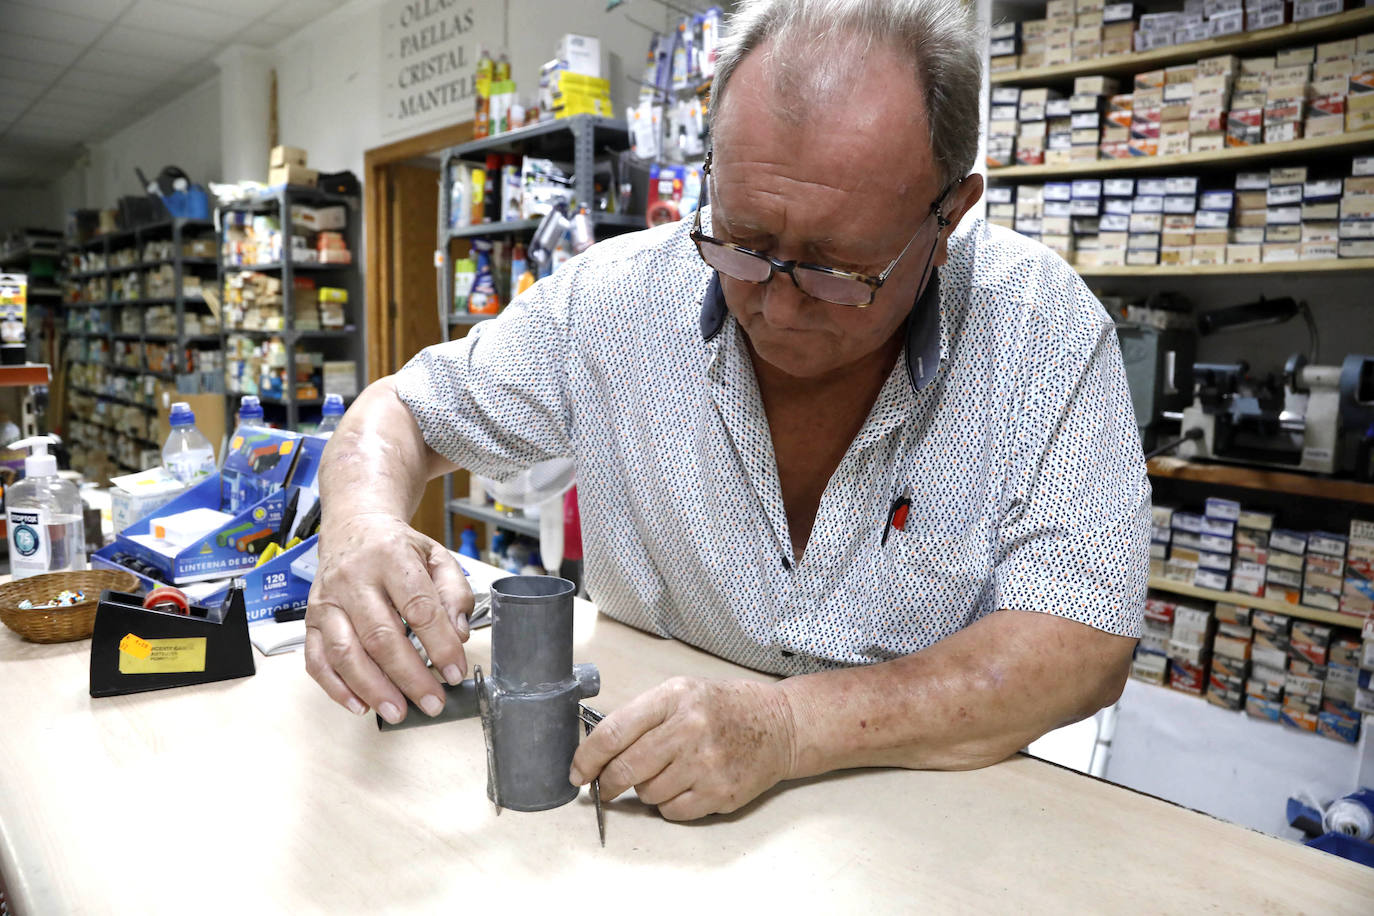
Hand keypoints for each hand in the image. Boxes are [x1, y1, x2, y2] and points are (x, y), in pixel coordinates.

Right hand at [305, 511, 472, 723]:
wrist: (353, 529)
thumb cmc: (397, 548)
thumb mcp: (437, 556)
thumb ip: (454, 593)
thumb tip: (458, 634)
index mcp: (391, 557)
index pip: (419, 607)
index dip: (440, 645)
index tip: (455, 672)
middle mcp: (353, 579)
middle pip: (381, 636)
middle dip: (410, 677)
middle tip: (433, 702)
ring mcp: (327, 601)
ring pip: (346, 653)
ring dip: (374, 689)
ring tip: (398, 712)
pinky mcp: (310, 620)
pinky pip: (317, 661)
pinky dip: (337, 688)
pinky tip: (361, 705)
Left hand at [569, 677, 797, 820]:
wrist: (780, 725)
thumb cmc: (725, 707)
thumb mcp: (682, 692)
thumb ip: (643, 716)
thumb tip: (598, 751)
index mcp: (674, 697)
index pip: (615, 732)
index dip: (587, 757)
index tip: (576, 772)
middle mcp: (690, 729)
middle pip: (626, 768)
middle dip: (607, 783)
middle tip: (604, 787)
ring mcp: (707, 764)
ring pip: (648, 793)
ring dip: (646, 790)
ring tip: (667, 772)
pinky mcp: (720, 793)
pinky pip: (672, 811)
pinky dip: (669, 804)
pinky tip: (685, 784)